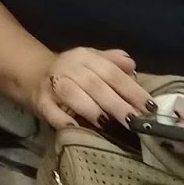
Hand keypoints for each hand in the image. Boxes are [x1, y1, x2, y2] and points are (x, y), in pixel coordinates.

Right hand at [32, 46, 152, 130]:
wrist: (34, 75)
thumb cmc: (74, 73)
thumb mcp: (93, 62)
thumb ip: (113, 63)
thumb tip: (132, 65)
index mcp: (85, 56)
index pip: (111, 72)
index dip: (131, 90)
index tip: (149, 108)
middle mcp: (68, 66)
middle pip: (94, 84)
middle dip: (116, 103)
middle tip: (133, 121)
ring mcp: (52, 84)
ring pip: (72, 93)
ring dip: (90, 108)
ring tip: (106, 123)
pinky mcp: (40, 101)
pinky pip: (51, 110)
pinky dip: (62, 120)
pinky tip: (75, 128)